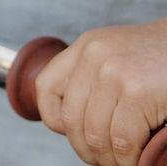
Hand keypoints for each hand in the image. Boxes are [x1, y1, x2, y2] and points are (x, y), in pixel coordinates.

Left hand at [36, 20, 166, 164]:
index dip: (55, 120)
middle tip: (105, 160)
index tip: (76, 135)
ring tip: (123, 163)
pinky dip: (129, 161)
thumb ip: (93, 77)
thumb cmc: (160, 59)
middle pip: (71, 119)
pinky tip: (138, 161)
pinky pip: (123, 142)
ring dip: (110, 160)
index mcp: (85, 47)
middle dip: (87, 150)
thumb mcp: (116, 55)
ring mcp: (113, 73)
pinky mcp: (137, 93)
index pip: (46, 87)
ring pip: (96, 136)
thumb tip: (73, 124)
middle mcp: (93, 56)